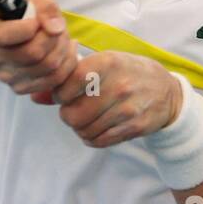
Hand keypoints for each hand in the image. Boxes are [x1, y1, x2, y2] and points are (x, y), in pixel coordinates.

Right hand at [0, 0, 79, 97]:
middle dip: (53, 38)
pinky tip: (64, 51)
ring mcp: (6, 77)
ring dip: (63, 49)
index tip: (36, 20)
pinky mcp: (21, 88)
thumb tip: (55, 27)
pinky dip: (66, 64)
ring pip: (47, 68)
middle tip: (57, 28)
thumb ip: (44, 5)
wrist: (20, 34)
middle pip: (32, 53)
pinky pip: (54, 80)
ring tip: (62, 37)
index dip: (27, 27)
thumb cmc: (26, 14)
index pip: (3, 35)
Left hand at [46, 50, 182, 148]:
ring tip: (86, 119)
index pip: (67, 84)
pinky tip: (96, 128)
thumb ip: (68, 78)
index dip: (59, 94)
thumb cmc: (127, 73)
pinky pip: (100, 141)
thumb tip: (35, 96)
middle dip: (67, 115)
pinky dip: (92, 138)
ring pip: (84, 130)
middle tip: (74, 110)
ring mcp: (127, 108)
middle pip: (72, 114)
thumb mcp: (102, 64)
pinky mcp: (134, 127)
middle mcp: (118, 85)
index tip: (65, 94)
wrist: (167, 92)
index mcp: (107, 62)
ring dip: (80, 128)